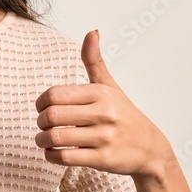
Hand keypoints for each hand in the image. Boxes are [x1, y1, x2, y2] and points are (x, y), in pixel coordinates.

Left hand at [34, 29, 174, 180]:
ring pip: (56, 137)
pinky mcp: (103, 159)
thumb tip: (92, 31)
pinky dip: (51, 156)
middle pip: (51, 116)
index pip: (54, 94)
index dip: (40, 102)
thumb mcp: (110, 86)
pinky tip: (53, 152)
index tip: (42, 108)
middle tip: (42, 125)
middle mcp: (103, 113)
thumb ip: (94, 60)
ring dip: (42, 140)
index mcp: (100, 93)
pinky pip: (65, 158)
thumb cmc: (124, 114)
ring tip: (44, 140)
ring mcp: (104, 137)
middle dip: (39, 122)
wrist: (151, 149)